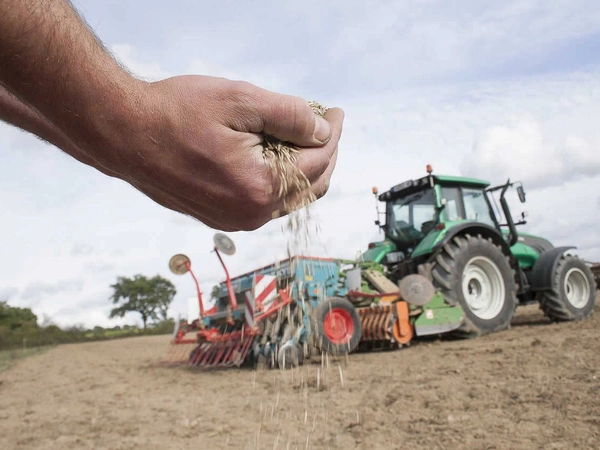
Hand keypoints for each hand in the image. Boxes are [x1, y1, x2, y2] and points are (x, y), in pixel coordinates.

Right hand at [92, 75, 343, 230]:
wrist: (123, 134)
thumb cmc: (175, 113)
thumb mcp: (240, 101)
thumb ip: (290, 117)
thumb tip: (323, 132)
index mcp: (260, 188)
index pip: (317, 163)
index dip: (332, 135)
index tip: (335, 114)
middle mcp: (250, 214)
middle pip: (309, 187)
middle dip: (324, 154)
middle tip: (325, 126)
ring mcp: (234, 220)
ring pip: (288, 197)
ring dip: (303, 168)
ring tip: (303, 137)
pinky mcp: (219, 216)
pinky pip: (265, 202)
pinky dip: (278, 179)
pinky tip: (274, 155)